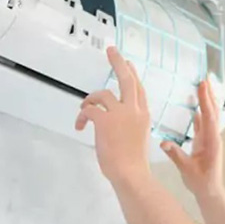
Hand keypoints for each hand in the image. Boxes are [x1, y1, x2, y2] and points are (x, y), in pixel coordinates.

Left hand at [75, 46, 150, 183]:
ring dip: (90, 100)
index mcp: (143, 116)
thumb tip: (115, 125)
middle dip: (118, 62)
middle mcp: (134, 111)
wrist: (131, 174)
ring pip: (102, 94)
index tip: (129, 64)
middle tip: (111, 50)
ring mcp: (120, 114)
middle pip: (127, 79)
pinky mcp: (105, 121)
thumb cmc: (133, 164)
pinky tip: (81, 126)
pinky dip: (82, 116)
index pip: (139, 90)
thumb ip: (129, 126)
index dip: (133, 75)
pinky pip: (89, 110)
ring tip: (83, 110)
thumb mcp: (137, 139)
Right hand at [160, 78, 224, 199]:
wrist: (210, 192)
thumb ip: (175, 154)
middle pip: (212, 111)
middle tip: (204, 78)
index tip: (202, 85)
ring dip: (206, 101)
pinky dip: (201, 114)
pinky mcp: (206, 143)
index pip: (208, 116)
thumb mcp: (186, 169)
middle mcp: (213, 137)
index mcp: (211, 141)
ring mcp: (210, 139)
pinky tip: (196, 108)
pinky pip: (204, 125)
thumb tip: (163, 142)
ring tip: (202, 87)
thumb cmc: (200, 182)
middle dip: (208, 94)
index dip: (205, 99)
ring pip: (209, 116)